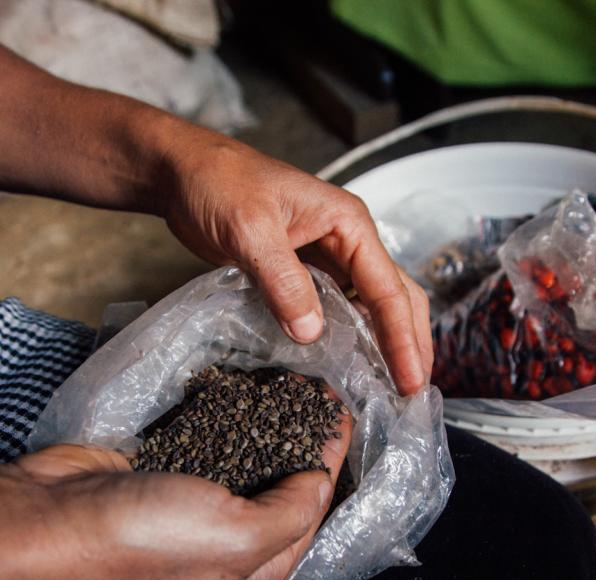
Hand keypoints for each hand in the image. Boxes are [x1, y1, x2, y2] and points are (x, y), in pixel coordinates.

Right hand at [11, 411, 353, 579]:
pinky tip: (244, 388)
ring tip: (289, 380)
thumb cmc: (145, 540)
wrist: (48, 520)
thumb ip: (293, 511)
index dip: (331, 459)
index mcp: (255, 576)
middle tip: (319, 387)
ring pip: (249, 459)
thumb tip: (321, 478)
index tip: (342, 409)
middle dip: (305, 437)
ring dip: (272, 420)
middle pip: (283, 485)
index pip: (312, 513)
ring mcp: (195, 510)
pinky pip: (209, 442)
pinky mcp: (166, 475)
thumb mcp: (237, 536)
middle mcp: (230, 547)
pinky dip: (229, 416)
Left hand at [159, 136, 432, 395]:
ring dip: (379, 344)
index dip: (402, 339)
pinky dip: (344, 339)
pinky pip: (334, 309)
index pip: (388, 289)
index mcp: (348, 224)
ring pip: (368, 306)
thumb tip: (312, 332)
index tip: (410, 380)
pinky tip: (342, 367)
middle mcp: (346, 241)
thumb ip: (283, 281)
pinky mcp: (301, 273)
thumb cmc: (219, 184)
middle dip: (407, 343)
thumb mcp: (250, 230)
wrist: (184, 172)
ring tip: (385, 388)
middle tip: (411, 392)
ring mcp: (326, 257)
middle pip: (393, 297)